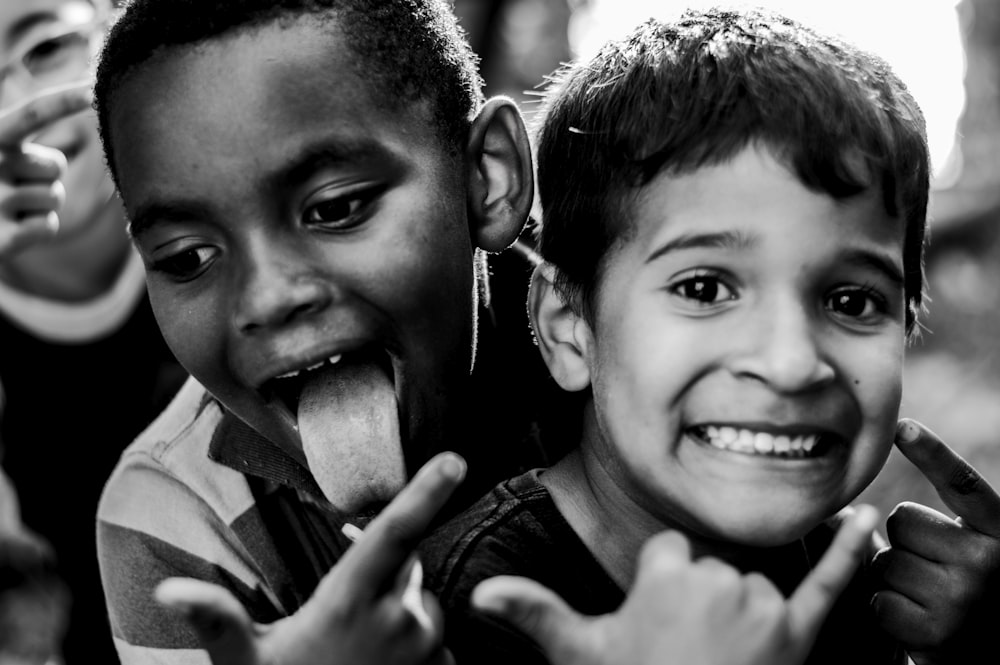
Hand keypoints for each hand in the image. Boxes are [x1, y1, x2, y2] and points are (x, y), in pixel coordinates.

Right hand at [0, 81, 92, 258]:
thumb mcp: (5, 160)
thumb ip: (32, 151)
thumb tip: (84, 114)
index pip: (32, 114)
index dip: (63, 100)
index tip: (92, 89)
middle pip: (56, 166)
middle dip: (46, 178)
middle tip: (16, 187)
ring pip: (54, 197)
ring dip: (40, 205)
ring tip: (9, 208)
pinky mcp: (1, 238)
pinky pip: (48, 226)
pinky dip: (37, 230)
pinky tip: (11, 230)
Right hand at [155, 452, 466, 664]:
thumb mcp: (246, 663)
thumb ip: (218, 621)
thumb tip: (170, 590)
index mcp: (349, 603)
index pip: (394, 535)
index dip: (423, 493)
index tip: (453, 460)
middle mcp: (396, 620)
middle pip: (408, 567)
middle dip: (387, 572)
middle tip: (348, 608)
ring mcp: (423, 649)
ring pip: (422, 606)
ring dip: (399, 613)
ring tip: (359, 649)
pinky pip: (435, 642)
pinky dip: (415, 645)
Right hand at [472, 505, 878, 664]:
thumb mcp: (581, 653)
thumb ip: (535, 612)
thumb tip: (476, 592)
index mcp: (665, 573)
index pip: (668, 553)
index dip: (659, 589)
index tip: (654, 624)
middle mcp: (717, 579)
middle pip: (711, 569)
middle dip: (700, 603)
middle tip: (686, 652)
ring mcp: (762, 606)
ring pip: (753, 586)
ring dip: (744, 614)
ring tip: (721, 662)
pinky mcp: (800, 634)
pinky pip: (827, 583)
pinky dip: (848, 550)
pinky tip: (864, 518)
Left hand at [871, 418, 999, 664]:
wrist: (979, 648)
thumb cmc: (954, 584)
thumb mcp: (956, 545)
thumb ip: (917, 519)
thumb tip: (841, 503)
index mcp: (998, 529)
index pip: (961, 483)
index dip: (932, 452)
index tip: (902, 426)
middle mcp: (988, 560)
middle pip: (900, 520)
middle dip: (901, 540)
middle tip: (931, 568)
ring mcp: (964, 597)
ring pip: (883, 561)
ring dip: (890, 576)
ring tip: (925, 595)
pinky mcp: (937, 632)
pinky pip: (878, 600)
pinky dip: (886, 609)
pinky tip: (916, 620)